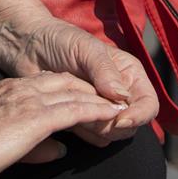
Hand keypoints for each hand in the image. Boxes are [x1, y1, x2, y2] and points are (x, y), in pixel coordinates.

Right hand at [0, 72, 127, 178]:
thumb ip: (31, 144)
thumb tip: (59, 150)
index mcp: (8, 92)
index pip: (49, 85)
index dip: (72, 92)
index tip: (90, 100)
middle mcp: (22, 90)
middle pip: (67, 84)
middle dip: (92, 92)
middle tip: (113, 101)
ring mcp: (30, 100)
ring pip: (76, 93)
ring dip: (100, 100)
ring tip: (122, 108)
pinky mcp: (36, 116)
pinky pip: (76, 110)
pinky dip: (97, 111)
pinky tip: (113, 115)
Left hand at [21, 19, 160, 145]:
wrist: (29, 48)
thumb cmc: (60, 40)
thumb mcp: (85, 49)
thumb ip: (104, 71)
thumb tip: (122, 97)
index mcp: (129, 74)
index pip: (148, 104)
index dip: (138, 116)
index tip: (119, 119)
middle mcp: (119, 94)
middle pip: (132, 125)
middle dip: (112, 124)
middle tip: (87, 110)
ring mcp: (101, 109)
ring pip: (112, 134)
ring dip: (95, 129)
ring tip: (73, 108)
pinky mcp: (83, 120)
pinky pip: (93, 138)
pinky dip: (82, 133)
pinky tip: (65, 116)